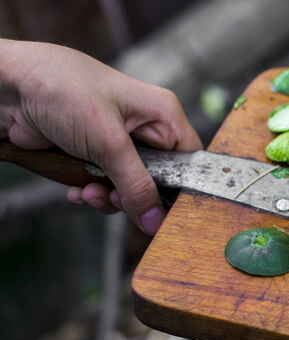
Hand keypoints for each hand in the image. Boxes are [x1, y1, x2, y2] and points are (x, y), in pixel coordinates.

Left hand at [0, 39, 201, 232]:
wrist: (6, 88)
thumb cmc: (62, 91)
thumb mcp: (108, 142)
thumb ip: (136, 186)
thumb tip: (155, 222)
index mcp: (162, 116)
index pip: (190, 162)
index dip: (181, 190)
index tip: (164, 213)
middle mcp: (144, 129)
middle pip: (159, 181)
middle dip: (134, 196)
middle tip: (115, 199)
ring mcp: (117, 143)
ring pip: (130, 188)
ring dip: (109, 198)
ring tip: (89, 192)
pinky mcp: (92, 154)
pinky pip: (105, 186)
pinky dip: (91, 193)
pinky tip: (77, 190)